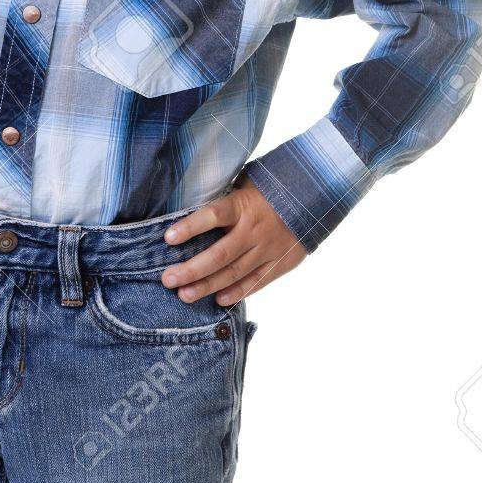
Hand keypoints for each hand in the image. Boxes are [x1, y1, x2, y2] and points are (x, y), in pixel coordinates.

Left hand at [160, 176, 307, 303]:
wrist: (314, 197)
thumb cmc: (270, 187)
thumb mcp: (247, 181)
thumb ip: (225, 194)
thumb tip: (192, 197)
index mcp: (244, 204)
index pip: (213, 215)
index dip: (190, 227)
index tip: (168, 238)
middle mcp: (254, 229)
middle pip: (219, 254)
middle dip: (191, 269)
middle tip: (167, 279)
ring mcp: (268, 249)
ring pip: (234, 273)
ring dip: (207, 286)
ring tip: (184, 295)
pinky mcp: (280, 263)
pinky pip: (256, 282)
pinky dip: (237, 292)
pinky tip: (218, 300)